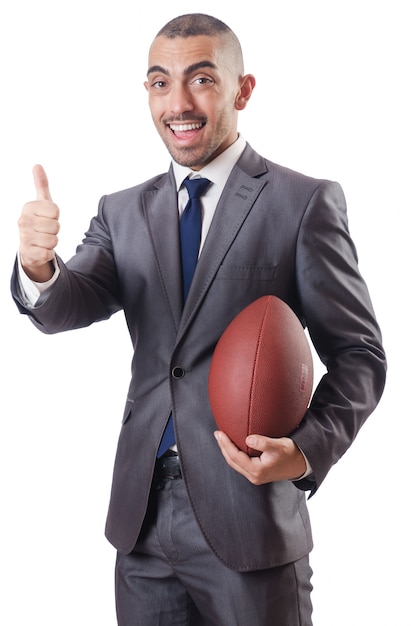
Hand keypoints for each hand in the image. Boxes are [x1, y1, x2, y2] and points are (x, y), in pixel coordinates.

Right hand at [18, 165, 59, 281]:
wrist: (29, 246)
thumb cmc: (39, 221)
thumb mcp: (42, 202)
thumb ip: (41, 184)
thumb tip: (37, 165)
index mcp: (28, 207)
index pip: (55, 210)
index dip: (55, 216)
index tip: (47, 217)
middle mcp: (23, 221)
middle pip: (56, 226)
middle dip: (55, 230)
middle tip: (46, 230)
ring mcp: (24, 237)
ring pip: (54, 240)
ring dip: (53, 242)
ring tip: (43, 239)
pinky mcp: (28, 253)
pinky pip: (49, 253)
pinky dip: (49, 253)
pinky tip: (41, 249)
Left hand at [214, 431, 306, 483]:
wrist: (301, 464)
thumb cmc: (291, 453)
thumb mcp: (278, 445)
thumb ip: (263, 443)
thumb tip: (248, 439)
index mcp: (257, 470)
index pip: (235, 457)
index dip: (225, 444)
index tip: (219, 433)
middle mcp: (254, 476)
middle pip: (232, 461)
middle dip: (223, 447)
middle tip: (217, 434)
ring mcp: (255, 476)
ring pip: (235, 464)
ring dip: (227, 451)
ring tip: (222, 438)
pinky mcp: (257, 474)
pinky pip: (241, 464)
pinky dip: (234, 454)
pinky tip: (233, 446)